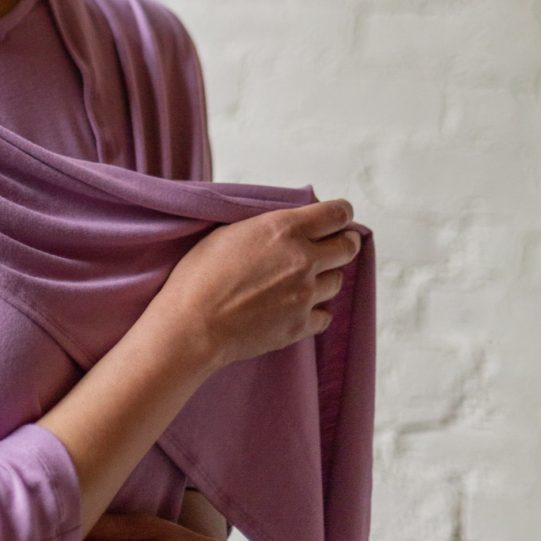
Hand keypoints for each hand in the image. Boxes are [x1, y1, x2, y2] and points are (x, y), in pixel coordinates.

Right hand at [151, 198, 361, 368]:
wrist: (192, 326)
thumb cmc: (199, 276)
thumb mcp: (229, 232)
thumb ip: (267, 226)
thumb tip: (288, 225)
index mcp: (283, 230)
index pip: (336, 214)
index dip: (342, 214)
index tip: (342, 218)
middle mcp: (302, 260)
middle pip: (348, 247)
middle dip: (345, 243)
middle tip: (337, 245)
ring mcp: (305, 294)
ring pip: (337, 281)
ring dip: (325, 278)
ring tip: (304, 280)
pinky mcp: (301, 325)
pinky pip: (325, 315)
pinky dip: (315, 311)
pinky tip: (296, 308)